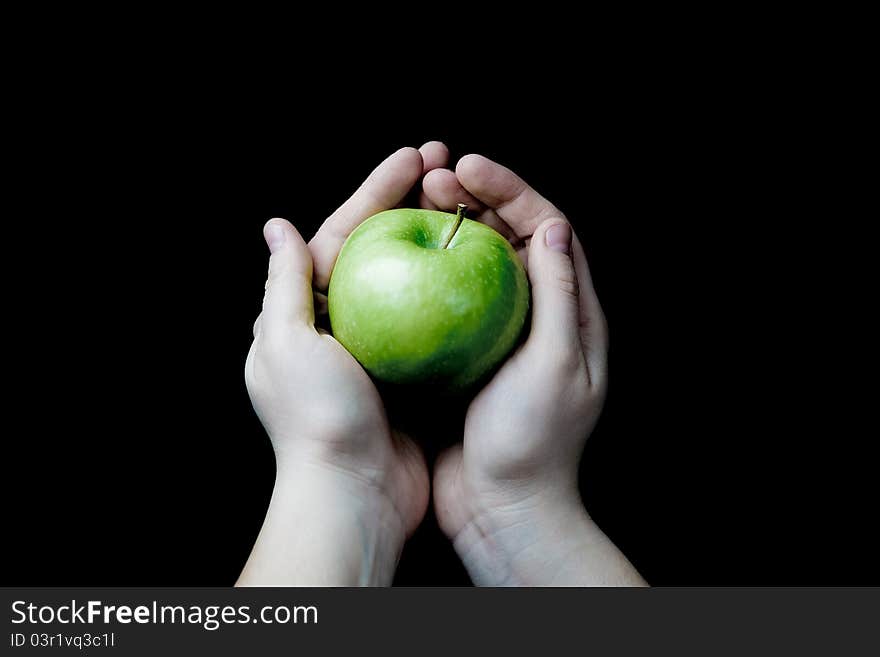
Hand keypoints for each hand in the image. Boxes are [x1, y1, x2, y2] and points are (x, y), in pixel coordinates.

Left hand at [238, 144, 448, 585]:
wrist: (356, 494)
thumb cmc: (317, 420)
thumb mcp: (288, 344)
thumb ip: (285, 282)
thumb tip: (277, 225)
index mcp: (305, 311)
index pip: (340, 233)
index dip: (375, 190)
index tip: (411, 156)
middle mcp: (342, 322)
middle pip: (380, 247)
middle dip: (411, 203)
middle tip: (447, 166)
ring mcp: (380, 346)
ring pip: (413, 277)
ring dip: (437, 238)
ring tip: (468, 204)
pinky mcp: (411, 370)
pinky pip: (436, 317)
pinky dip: (455, 289)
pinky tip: (481, 266)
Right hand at [424, 155, 645, 585]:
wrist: (502, 505)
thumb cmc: (534, 442)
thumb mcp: (555, 365)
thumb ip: (558, 295)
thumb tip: (552, 226)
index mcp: (570, 311)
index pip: (546, 227)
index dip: (510, 189)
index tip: (468, 167)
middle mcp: (536, 313)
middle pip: (508, 236)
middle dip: (475, 197)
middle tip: (432, 174)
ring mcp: (497, 331)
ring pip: (473, 261)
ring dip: (447, 225)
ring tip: (413, 198)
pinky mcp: (464, 351)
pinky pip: (445, 297)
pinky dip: (425, 270)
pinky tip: (397, 256)